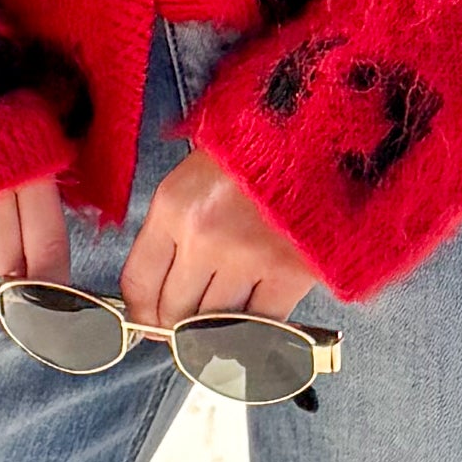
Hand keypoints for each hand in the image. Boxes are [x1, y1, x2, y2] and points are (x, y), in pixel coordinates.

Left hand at [120, 147, 311, 331]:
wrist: (321, 130)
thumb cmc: (260, 147)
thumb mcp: (199, 174)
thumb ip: (175, 226)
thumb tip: (163, 288)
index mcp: (174, 206)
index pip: (139, 282)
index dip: (141, 314)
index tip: (148, 323)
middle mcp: (204, 235)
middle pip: (173, 312)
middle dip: (177, 325)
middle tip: (189, 324)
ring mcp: (248, 257)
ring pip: (213, 326)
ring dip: (215, 331)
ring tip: (224, 321)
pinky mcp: (291, 273)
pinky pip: (261, 327)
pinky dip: (256, 332)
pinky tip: (256, 319)